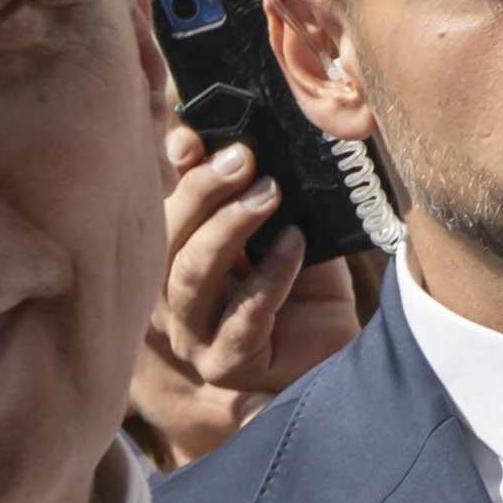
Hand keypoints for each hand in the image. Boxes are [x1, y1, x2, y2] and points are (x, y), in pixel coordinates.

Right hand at [132, 122, 368, 465]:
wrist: (342, 353)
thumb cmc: (307, 288)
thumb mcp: (284, 228)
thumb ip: (260, 193)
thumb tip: (250, 141)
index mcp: (177, 254)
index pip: (160, 204)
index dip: (170, 169)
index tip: (192, 137)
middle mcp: (171, 295)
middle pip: (165, 239)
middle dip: (202, 192)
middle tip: (244, 160)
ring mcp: (193, 335)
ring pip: (188, 278)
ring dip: (227, 230)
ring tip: (269, 195)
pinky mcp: (227, 366)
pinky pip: (242, 317)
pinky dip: (270, 275)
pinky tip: (295, 244)